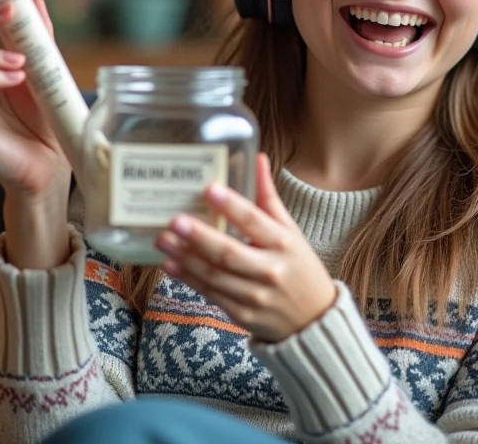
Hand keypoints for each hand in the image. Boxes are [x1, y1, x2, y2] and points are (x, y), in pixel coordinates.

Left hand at [155, 153, 338, 343]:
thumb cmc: (299, 267)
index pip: (255, 222)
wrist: (314, 319)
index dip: (232, 206)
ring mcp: (255, 296)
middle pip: (230, 253)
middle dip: (200, 237)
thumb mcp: (291, 231)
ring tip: (163, 239)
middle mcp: (271, 270)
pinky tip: (171, 264)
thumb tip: (256, 159)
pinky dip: (189, 279)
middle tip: (176, 221)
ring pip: (215, 275)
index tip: (210, 190)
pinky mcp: (242, 314)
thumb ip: (268, 198)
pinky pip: (211, 294)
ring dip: (186, 258)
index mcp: (285, 244)